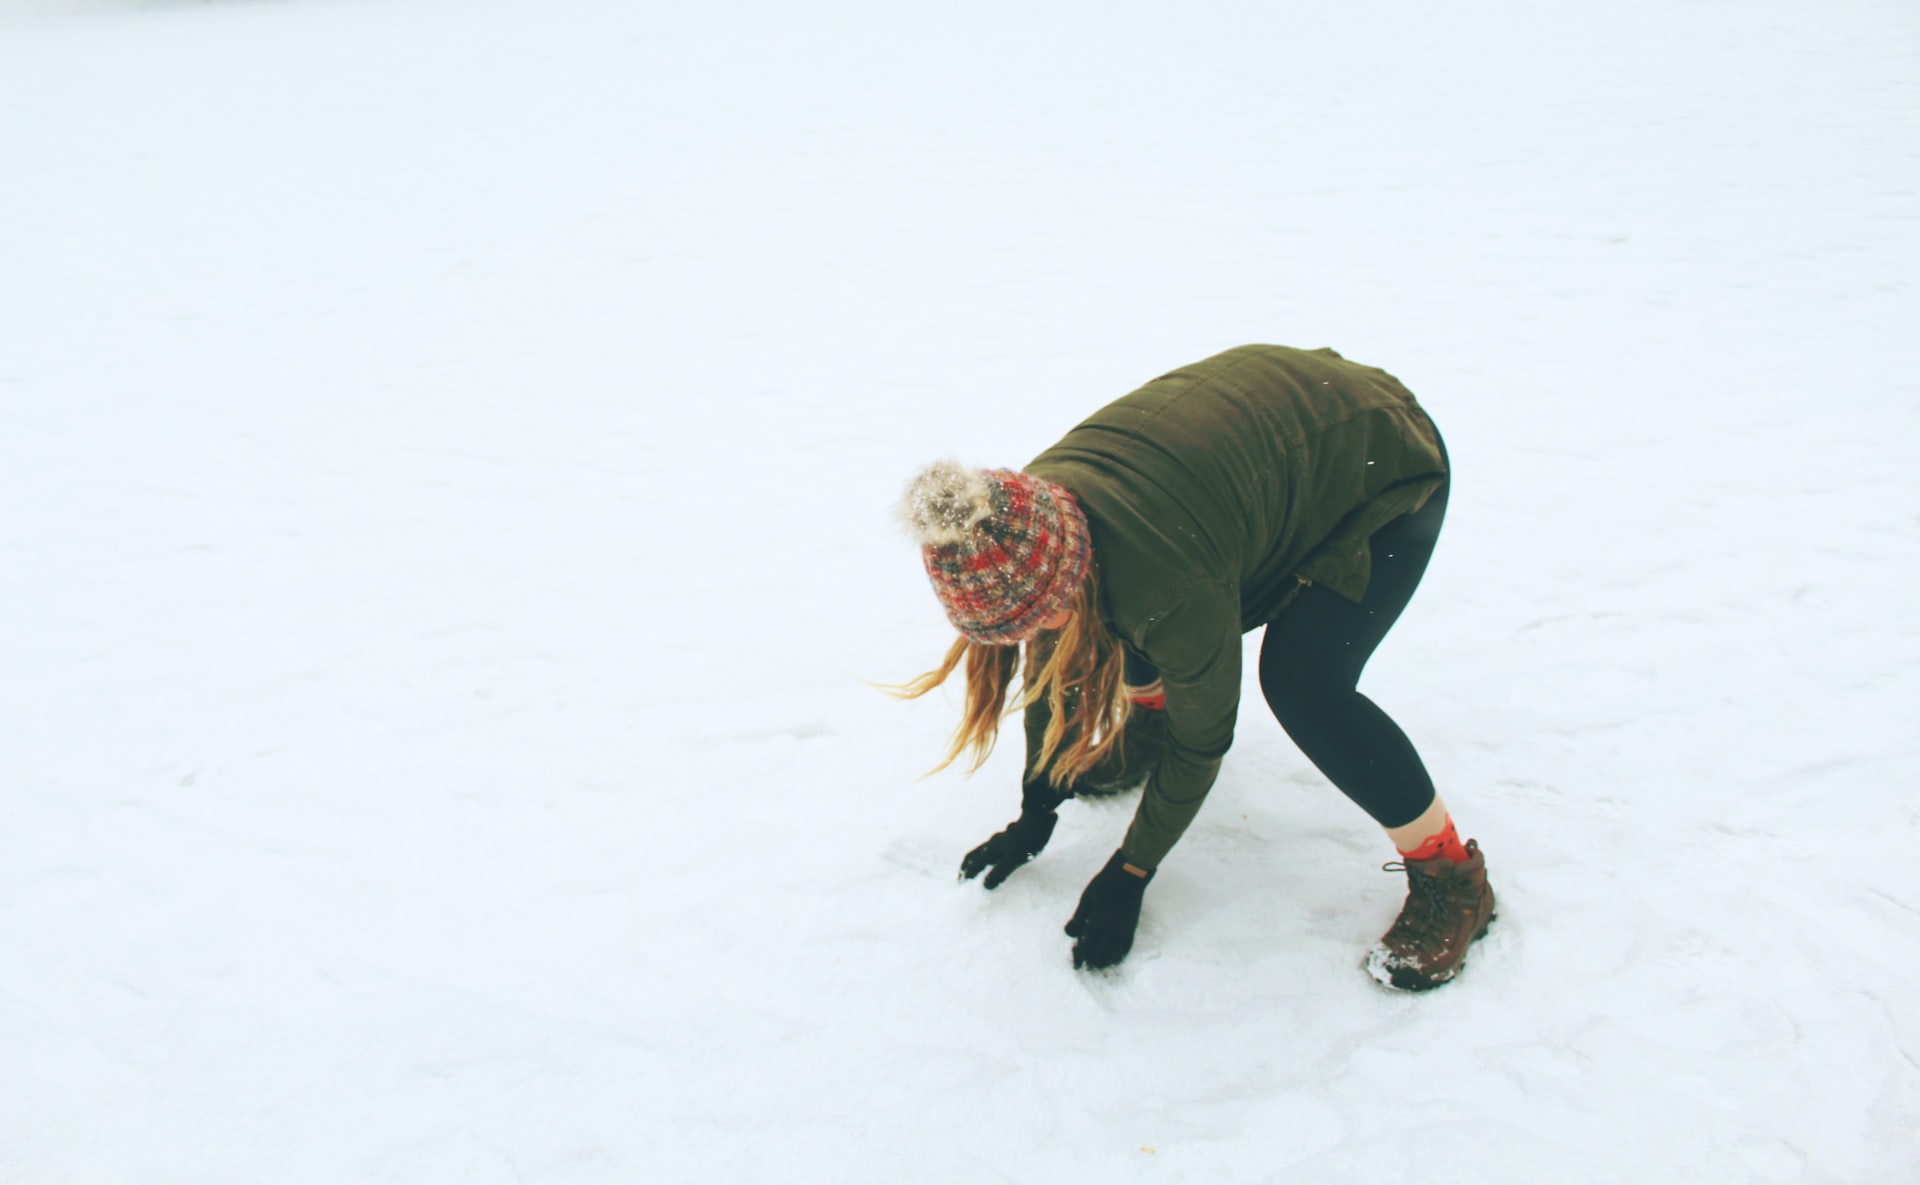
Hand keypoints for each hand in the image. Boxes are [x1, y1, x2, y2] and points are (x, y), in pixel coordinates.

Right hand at [959, 809, 1056, 889]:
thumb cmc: (1027, 840)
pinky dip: (991, 859)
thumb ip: (999, 872)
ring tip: (979, 872)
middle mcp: (993, 843)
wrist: (1040, 818)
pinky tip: (999, 862)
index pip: (973, 862)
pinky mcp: (1011, 838)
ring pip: (984, 852)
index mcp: (991, 848)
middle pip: (974, 855)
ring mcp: (1002, 840)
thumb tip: (984, 886)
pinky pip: (996, 851)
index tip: (961, 886)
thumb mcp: (1013, 859)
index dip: (966, 874)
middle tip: (964, 878)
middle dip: (967, 867)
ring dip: (978, 862)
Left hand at [1064, 850, 1153, 969]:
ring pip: (1113, 955)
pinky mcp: (1131, 929)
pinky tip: (1112, 959)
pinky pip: (1125, 949)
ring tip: (1096, 966)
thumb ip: (1079, 917)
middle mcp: (1111, 930)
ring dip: (1103, 962)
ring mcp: (1123, 931)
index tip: (1075, 964)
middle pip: (1098, 954)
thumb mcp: (1086, 898)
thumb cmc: (1104, 884)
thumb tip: (1070, 933)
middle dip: (1089, 962)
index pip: (1086, 947)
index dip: (1080, 957)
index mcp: (1097, 922)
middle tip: (1082, 966)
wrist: (1128, 876)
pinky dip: (1118, 957)